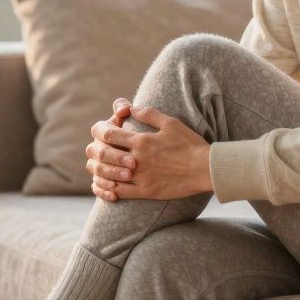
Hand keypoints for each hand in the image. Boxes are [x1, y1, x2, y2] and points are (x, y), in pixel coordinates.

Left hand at [86, 99, 211, 201]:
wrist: (205, 169)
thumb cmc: (190, 144)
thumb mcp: (171, 123)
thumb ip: (149, 114)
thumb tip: (131, 107)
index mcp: (141, 140)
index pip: (109, 133)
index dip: (100, 131)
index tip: (100, 132)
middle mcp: (137, 158)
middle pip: (104, 153)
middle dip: (96, 151)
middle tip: (94, 150)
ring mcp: (141, 176)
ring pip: (108, 175)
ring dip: (99, 171)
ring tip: (97, 168)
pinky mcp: (146, 191)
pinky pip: (120, 192)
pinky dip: (109, 189)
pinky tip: (106, 186)